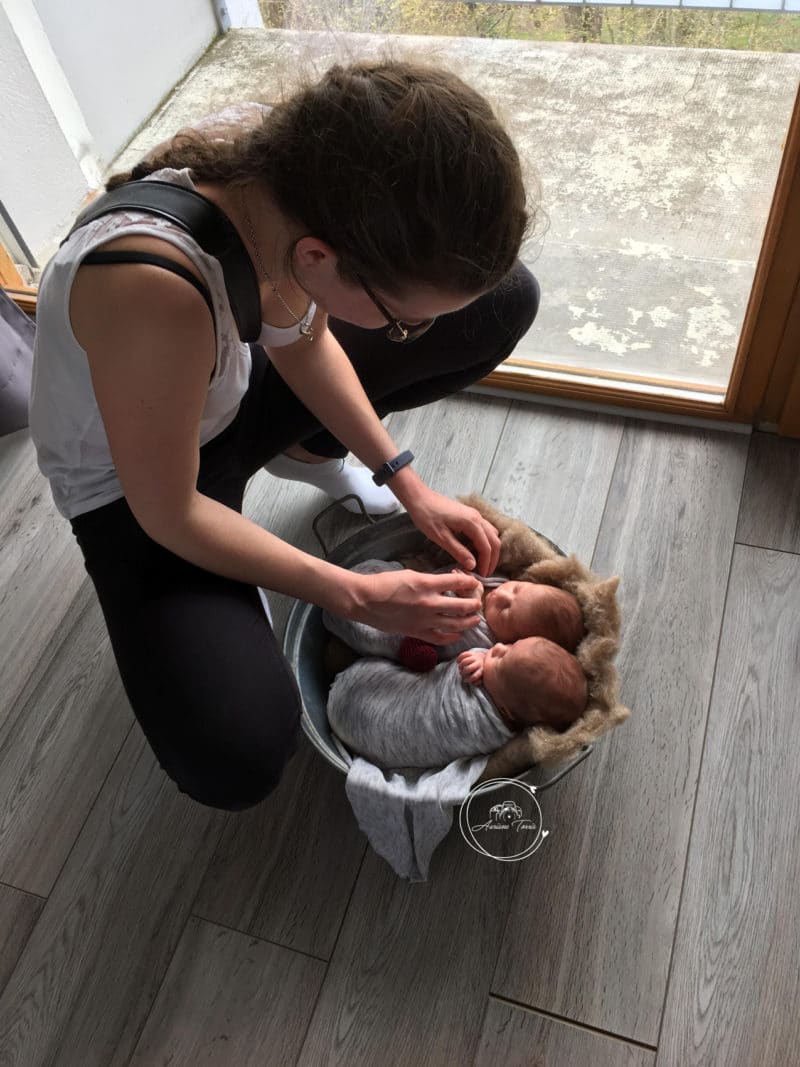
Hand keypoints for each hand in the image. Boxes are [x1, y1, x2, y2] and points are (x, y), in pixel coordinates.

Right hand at [348, 567, 483, 644]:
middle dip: (474, 604)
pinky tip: (457, 634)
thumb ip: (431, 581)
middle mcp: (429, 603)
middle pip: (463, 605)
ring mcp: (424, 620)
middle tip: (477, 603)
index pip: (459, 582)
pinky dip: (452, 637)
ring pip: (456, 624)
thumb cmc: (384, 583)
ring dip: (469, 621)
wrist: (365, 599)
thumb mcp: (411, 574)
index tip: (474, 582)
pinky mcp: (417, 632)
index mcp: (427, 584)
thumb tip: (446, 585)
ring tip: (474, 619)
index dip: (470, 581)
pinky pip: (440, 638)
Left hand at [402, 486, 500, 576]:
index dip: (486, 564)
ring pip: (491, 534)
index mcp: (472, 523)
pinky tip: (473, 549)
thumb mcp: (441, 537)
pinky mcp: (469, 514)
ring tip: (480, 563)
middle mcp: (477, 517)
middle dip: (492, 559)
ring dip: (489, 549)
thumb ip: (458, 551)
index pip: (487, 548)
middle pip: (494, 541)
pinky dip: (483, 541)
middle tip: (484, 573)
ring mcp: (474, 514)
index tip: (481, 576)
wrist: (419, 497)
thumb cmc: (427, 515)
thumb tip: (472, 565)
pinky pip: (484, 529)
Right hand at [457, 649, 485, 684]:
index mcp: (481, 670)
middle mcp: (479, 663)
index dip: (468, 679)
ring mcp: (475, 657)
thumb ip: (478, 681)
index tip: (465, 680)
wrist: (485, 658)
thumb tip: (473, 683)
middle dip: (463, 672)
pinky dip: (459, 658)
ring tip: (460, 667)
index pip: (474, 676)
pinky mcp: (472, 653)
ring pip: (465, 661)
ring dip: (460, 665)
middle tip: (461, 673)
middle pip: (468, 669)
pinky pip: (463, 654)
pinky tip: (458, 661)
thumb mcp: (481, 676)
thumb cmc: (480, 670)